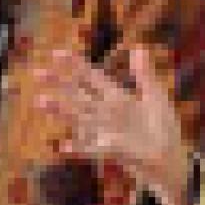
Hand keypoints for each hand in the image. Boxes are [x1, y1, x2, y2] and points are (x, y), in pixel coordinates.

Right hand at [35, 48, 193, 204]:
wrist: (169, 158)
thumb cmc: (163, 126)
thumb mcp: (156, 96)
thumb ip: (144, 74)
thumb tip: (138, 47)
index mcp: (116, 96)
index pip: (91, 77)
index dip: (74, 65)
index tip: (56, 53)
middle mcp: (105, 111)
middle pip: (78, 94)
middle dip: (58, 84)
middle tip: (36, 73)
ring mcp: (105, 130)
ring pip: (79, 117)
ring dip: (60, 110)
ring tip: (39, 102)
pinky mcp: (110, 150)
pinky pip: (90, 147)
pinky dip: (77, 147)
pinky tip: (62, 147)